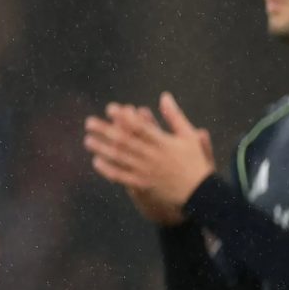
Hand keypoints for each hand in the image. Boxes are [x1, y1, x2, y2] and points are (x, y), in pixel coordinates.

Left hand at [84, 93, 216, 224]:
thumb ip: (174, 116)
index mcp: (163, 142)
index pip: (140, 126)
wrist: (200, 193)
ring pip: (120, 158)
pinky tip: (96, 162)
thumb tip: (165, 96)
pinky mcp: (142, 185)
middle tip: (89, 123)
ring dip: (102, 148)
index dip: (124, 117)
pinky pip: (122, 176)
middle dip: (105, 131)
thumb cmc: (194, 162)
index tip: (110, 108)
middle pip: (125, 141)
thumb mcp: (188, 136)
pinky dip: (108, 169)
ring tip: (87, 140)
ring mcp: (146, 171)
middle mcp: (152, 156)